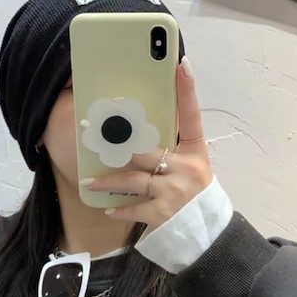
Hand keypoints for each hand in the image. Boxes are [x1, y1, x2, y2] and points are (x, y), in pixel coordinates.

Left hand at [83, 60, 212, 231]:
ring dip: (109, 182)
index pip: (192, 115)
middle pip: (147, 152)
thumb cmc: (193, 193)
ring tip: (89, 182)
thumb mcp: (190, 166)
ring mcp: (175, 191)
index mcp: (195, 151)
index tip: (179, 64)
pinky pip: (135, 208)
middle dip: (121, 148)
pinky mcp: (164, 213)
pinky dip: (121, 209)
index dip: (186, 90)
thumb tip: (137, 134)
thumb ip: (170, 151)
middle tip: (97, 138)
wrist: (206, 232)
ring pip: (134, 180)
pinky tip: (109, 208)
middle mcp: (187, 168)